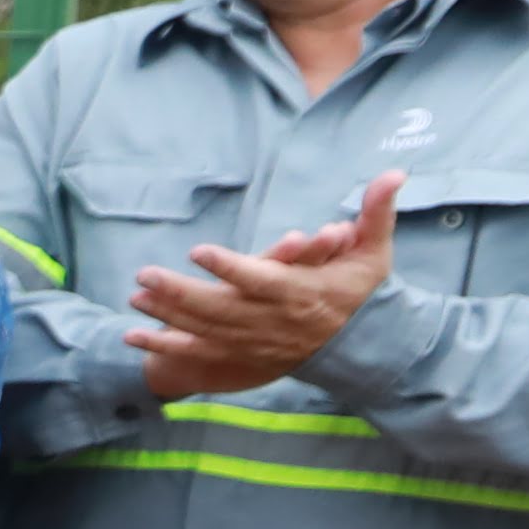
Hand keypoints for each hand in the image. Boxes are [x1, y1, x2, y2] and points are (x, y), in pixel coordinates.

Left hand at [132, 169, 406, 398]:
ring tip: (136, 296)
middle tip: (144, 274)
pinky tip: (132, 338)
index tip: (198, 251)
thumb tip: (395, 172)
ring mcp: (257, 343)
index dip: (230, 268)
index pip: (261, 280)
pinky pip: (199, 354)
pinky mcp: (243, 356)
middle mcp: (275, 322)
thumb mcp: (374, 251)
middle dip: (181, 293)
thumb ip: (376, 212)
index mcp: (302, 293)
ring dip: (168, 316)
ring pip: (206, 331)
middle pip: (222, 309)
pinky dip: (166, 348)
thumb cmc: (362, 291)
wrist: (360, 345)